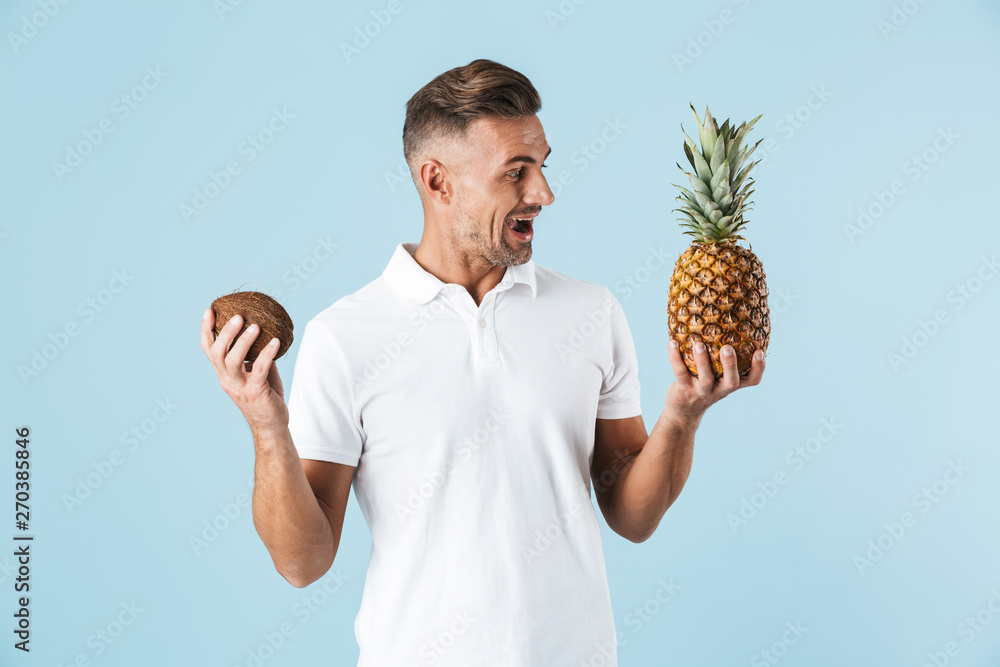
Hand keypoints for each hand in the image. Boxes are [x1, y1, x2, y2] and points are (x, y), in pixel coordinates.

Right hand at [200, 308, 288, 435]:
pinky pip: (259, 370)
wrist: (271, 425)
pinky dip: (267, 354)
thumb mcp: (255, 372)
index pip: (208, 349)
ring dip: (244, 341)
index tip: (209, 310)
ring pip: (233, 361)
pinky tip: (276, 341)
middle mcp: (227, 379)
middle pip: (218, 352)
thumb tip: (266, 329)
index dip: (206, 329)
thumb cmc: (264, 395)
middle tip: (238, 316)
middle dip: (226, 332)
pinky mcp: (256, 392)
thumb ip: (256, 354)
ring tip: (255, 326)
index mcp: (224, 373)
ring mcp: (240, 387)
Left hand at [664, 339, 764, 424]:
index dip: (758, 368)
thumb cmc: (705, 385)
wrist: (683, 410)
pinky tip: (672, 343)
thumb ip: (724, 359)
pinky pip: (680, 372)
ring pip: (705, 379)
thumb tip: (729, 323)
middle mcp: (720, 390)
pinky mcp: (684, 390)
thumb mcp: (718, 376)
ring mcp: (702, 392)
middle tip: (728, 348)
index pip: (752, 380)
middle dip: (731, 365)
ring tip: (699, 344)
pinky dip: (675, 357)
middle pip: (731, 382)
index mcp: (731, 384)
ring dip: (702, 361)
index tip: (760, 351)